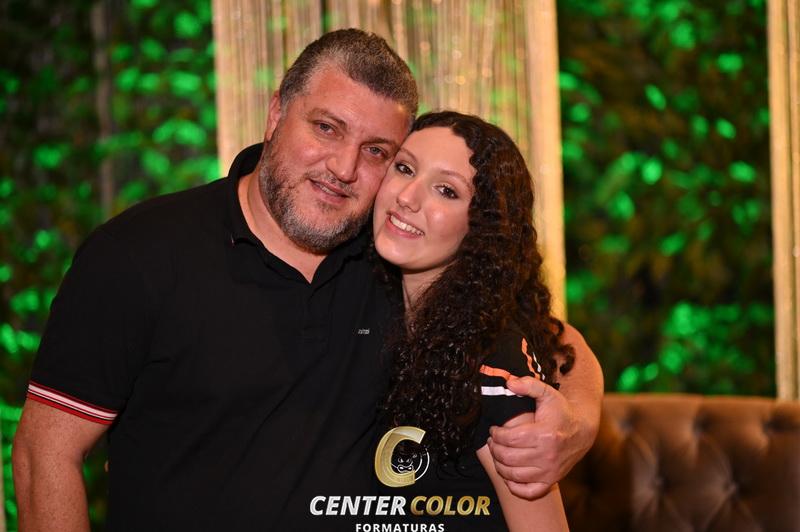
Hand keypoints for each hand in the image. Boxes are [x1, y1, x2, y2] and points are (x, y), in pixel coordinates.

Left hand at [487, 376, 585, 499]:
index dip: (496, 434)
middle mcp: (547, 456)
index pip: (509, 439)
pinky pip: (528, 491)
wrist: (582, 431)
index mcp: (544, 434)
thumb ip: (528, 385)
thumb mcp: (547, 393)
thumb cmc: (561, 411)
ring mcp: (550, 471)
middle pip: (508, 458)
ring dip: (500, 465)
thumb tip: (509, 382)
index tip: (494, 429)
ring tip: (498, 454)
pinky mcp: (552, 481)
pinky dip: (514, 486)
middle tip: (492, 441)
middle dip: (495, 449)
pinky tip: (509, 474)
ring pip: (513, 475)